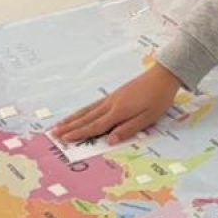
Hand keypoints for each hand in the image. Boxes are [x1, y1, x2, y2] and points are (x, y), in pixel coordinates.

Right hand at [51, 64, 182, 145]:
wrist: (163, 76)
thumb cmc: (158, 99)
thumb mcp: (148, 118)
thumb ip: (128, 129)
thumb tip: (110, 140)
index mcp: (119, 112)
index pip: (96, 126)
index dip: (80, 133)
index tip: (66, 139)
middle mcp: (111, 104)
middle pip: (86, 118)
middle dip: (70, 127)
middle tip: (54, 133)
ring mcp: (111, 98)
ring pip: (87, 110)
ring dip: (72, 119)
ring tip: (60, 125)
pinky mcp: (115, 95)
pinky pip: (93, 105)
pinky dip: (83, 111)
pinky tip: (79, 114)